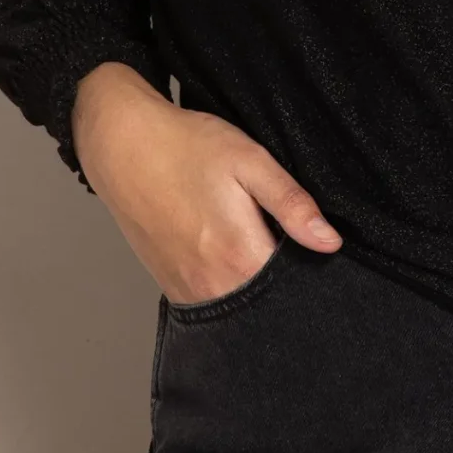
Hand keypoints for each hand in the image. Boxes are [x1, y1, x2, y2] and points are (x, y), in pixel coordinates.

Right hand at [71, 62, 341, 304]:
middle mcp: (213, 284)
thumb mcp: (250, 161)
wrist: (123, 145)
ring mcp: (189, 290)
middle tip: (287, 243)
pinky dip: (231, 290)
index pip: (296, 287)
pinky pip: (213, 303)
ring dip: (258, 288)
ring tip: (257, 245)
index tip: (319, 252)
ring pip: (241, 307)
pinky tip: (232, 257)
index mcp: (240, 254)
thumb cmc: (187, 147)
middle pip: (269, 303)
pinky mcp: (173, 287)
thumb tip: (330, 242)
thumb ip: (291, 204)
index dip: (314, 271)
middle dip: (288, 285)